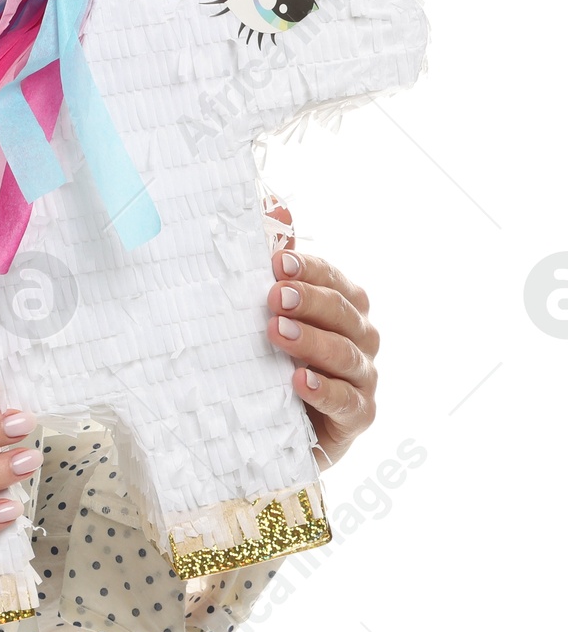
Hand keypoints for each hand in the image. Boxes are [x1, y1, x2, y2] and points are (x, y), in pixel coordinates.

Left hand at [266, 201, 379, 469]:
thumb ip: (278, 261)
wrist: (276, 427)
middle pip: (343, 311)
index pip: (333, 279)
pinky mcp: (357, 417)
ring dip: (313, 341)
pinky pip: (349, 403)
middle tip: (273, 297)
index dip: (308, 268)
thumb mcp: (270, 310)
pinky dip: (326, 391)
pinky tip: (299, 382)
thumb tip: (275, 204)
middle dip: (309, 300)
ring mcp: (362, 377)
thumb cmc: (275, 358)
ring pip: (347, 354)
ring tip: (277, 333)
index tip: (275, 262)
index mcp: (342, 305)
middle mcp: (359, 337)